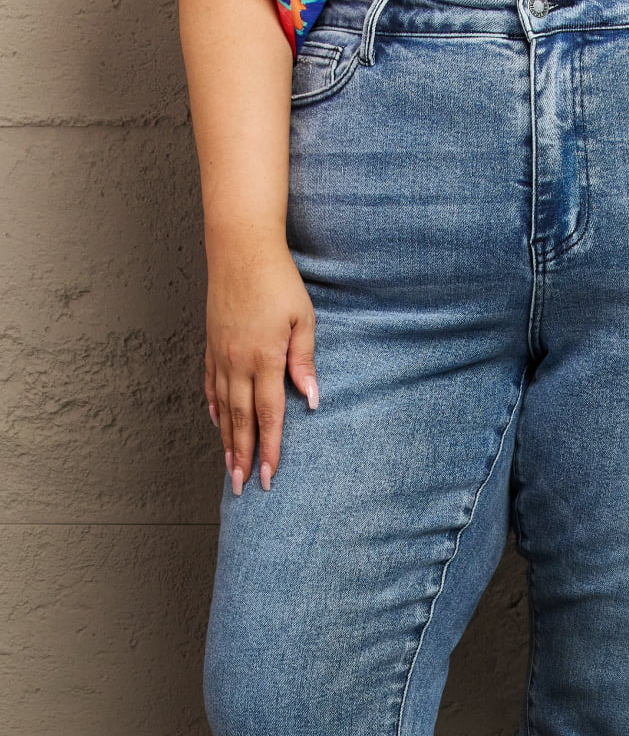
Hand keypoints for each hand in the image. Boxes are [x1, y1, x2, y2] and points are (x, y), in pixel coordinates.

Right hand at [205, 241, 317, 494]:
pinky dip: (214, 407)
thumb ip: (304, 361)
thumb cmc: (278, 281)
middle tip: (243, 487)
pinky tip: (216, 422)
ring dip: (227, 440)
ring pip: (223, 407)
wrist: (239, 248)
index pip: (268, 415)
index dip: (270, 448)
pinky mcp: (212, 344)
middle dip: (243, 456)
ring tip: (230, 468)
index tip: (270, 477)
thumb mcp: (303, 320)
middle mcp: (237, 362)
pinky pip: (211, 384)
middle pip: (240, 420)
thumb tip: (311, 399)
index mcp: (264, 358)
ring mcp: (221, 354)